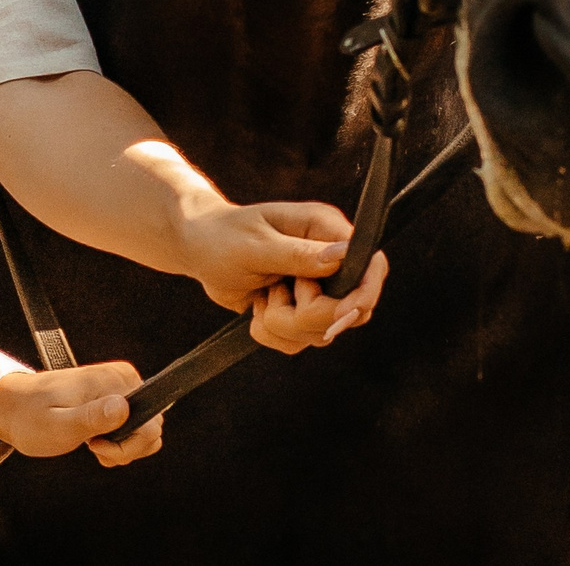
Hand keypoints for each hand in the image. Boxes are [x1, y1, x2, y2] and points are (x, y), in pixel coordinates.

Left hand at [0, 361, 163, 465]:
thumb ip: (90, 418)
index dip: (128, 445)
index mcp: (116, 379)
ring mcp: (122, 388)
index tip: (96, 447)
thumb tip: (123, 408)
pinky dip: (120, 444)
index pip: (150, 422)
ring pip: (147, 430)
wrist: (14, 408)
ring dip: (124, 448)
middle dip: (127, 449)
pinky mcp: (116, 399)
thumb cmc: (31, 417)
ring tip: (94, 446)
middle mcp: (124, 379)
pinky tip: (97, 444)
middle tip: (94, 449)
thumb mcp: (57, 425)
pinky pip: (135, 428)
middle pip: (153, 427)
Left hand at [173, 197, 386, 350]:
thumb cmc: (222, 236)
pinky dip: (274, 334)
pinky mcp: (301, 310)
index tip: (341, 313)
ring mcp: (317, 288)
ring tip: (261, 297)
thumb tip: (343, 253)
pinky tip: (257, 309)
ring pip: (324, 331)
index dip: (364, 294)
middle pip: (350, 310)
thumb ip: (300, 254)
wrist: (198, 248)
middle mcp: (328, 260)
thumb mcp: (257, 245)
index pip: (371, 264)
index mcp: (325, 229)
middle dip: (309, 316)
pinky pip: (302, 340)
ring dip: (284, 324)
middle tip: (273, 296)